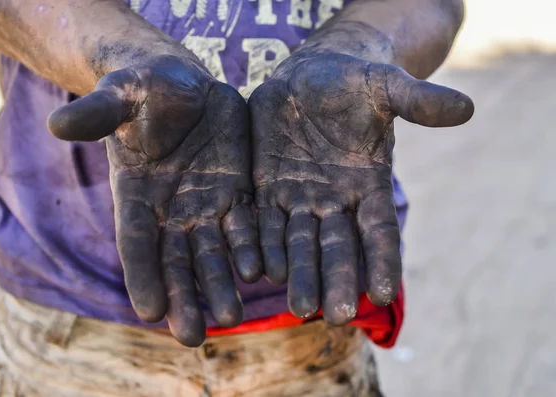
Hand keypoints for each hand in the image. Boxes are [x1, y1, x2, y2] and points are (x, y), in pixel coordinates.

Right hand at [48, 55, 261, 345]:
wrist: (180, 86)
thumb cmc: (141, 90)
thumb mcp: (119, 96)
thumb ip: (96, 113)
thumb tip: (57, 122)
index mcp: (134, 194)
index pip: (136, 243)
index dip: (142, 276)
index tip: (149, 311)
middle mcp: (169, 210)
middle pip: (176, 261)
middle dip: (184, 297)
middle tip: (193, 336)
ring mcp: (205, 205)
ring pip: (214, 253)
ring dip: (221, 285)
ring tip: (232, 317)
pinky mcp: (236, 193)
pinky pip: (247, 226)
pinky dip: (252, 250)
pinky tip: (263, 272)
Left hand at [249, 52, 472, 324]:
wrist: (311, 76)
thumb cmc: (354, 82)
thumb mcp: (385, 87)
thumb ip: (418, 101)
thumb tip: (467, 108)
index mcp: (368, 182)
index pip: (379, 229)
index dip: (383, 259)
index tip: (384, 293)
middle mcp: (335, 199)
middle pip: (338, 246)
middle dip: (337, 279)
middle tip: (337, 315)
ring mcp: (299, 196)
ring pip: (299, 242)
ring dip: (299, 274)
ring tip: (299, 307)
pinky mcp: (267, 187)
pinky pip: (263, 222)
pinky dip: (263, 246)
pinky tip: (260, 272)